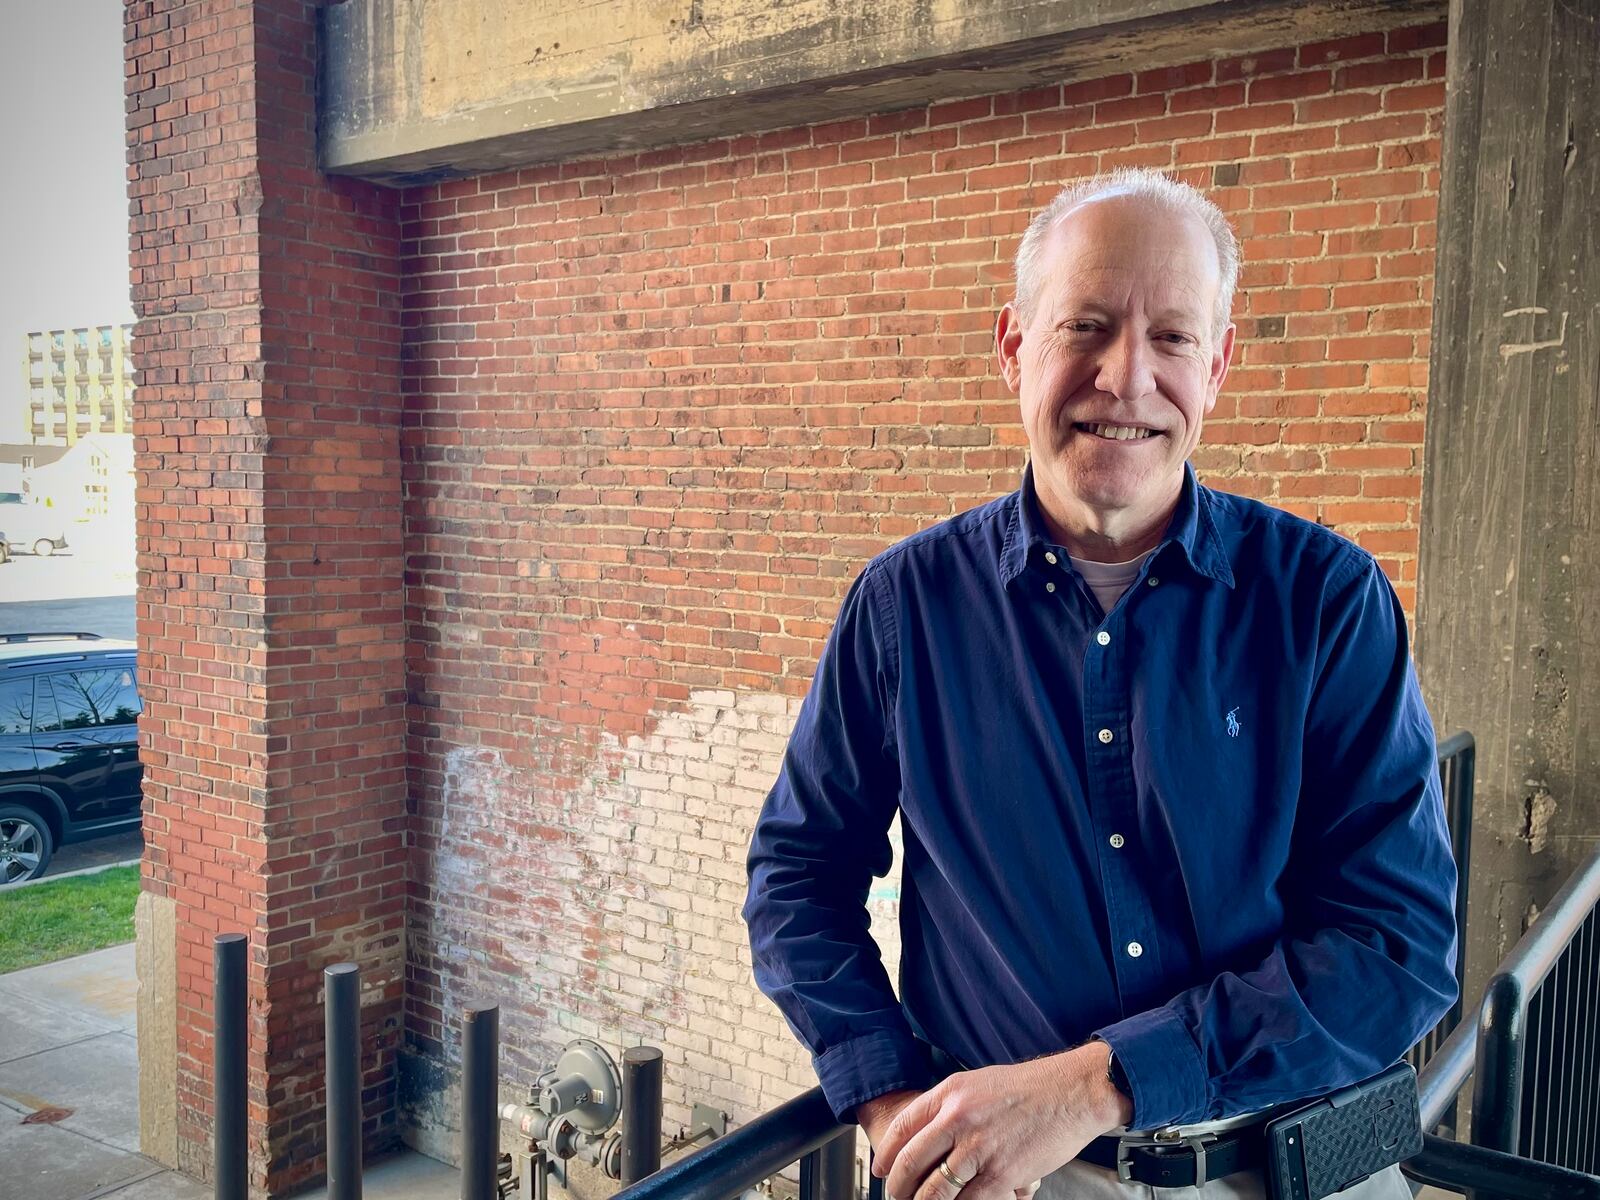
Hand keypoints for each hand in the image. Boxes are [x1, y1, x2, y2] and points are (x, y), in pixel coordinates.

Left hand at [867, 1045, 1130, 1199]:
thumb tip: (929, 1130)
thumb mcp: (979, 1083)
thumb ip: (951, 1105)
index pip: (903, 1127)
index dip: (887, 1154)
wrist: (1072, 1093)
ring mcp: (978, 1148)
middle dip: (898, 1187)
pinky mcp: (1001, 1174)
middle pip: (911, 1162)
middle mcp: (957, 1119)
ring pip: (934, 1190)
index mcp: (949, 1093)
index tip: (881, 1170)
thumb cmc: (1030, 1088)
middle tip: (895, 1197)